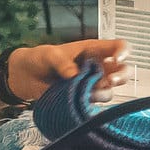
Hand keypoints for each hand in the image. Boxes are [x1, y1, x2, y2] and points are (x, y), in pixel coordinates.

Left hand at [6, 39, 129, 103]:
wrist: (26, 77)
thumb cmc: (40, 59)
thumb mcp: (49, 55)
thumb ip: (62, 62)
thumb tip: (74, 75)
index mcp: (92, 50)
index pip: (117, 47)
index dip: (123, 51)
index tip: (117, 58)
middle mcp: (97, 67)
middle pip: (122, 70)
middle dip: (121, 76)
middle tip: (111, 80)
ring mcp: (92, 83)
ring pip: (110, 90)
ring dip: (102, 92)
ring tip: (87, 91)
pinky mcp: (84, 98)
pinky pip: (95, 102)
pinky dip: (90, 102)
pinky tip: (79, 99)